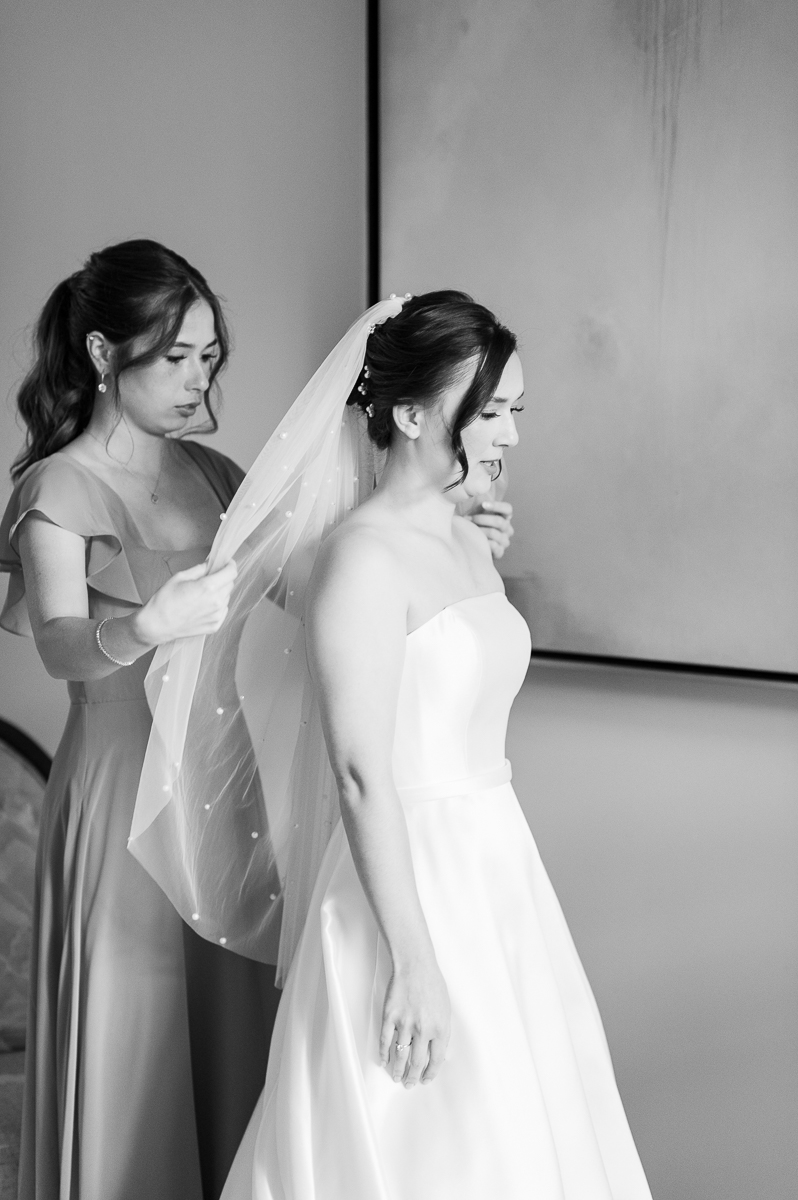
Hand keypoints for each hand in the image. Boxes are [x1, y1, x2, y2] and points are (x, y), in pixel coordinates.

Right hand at [133, 559, 237, 646]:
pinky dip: (217, 605)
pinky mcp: (215, 626)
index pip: (231, 572)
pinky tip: (203, 606)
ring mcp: (217, 615)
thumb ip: (200, 568)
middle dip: (223, 578)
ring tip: (202, 594)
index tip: (225, 563)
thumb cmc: (165, 600)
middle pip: (230, 584)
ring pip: (227, 597)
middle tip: (210, 578)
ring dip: (219, 592)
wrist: (157, 625)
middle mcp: (216, 602)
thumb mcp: (181, 577)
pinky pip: (223, 610)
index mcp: (208, 587)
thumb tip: (212, 563)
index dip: (229, 565)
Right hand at [379, 955, 450, 1088]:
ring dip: (398, 1070)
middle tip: (409, 1084)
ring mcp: (405, 1024)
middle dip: (413, 1077)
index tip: (426, 1080)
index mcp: (440, 1029)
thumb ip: (442, 1032)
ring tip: (396, 1078)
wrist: (416, 966)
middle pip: (417, 1062)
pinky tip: (384, 1061)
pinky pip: (385, 1041)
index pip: (436, 1061)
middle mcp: (423, 1030)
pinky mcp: (389, 1017)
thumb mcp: (446, 1010)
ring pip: (400, 1055)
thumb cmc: (433, 985)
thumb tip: (439, 1053)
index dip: (430, 1074)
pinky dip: (384, 1054)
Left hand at [468, 500, 513, 558]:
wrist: (470, 544)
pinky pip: (494, 546)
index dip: (497, 506)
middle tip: (468, 519)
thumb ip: (481, 506)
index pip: (508, 509)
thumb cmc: (474, 525)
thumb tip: (481, 498)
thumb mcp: (477, 513)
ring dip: (479, 530)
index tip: (483, 504)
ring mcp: (505, 541)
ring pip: (495, 533)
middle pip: (500, 522)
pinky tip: (476, 539)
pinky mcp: (500, 552)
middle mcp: (507, 529)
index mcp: (505, 517)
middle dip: (482, 519)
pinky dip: (483, 541)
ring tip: (469, 529)